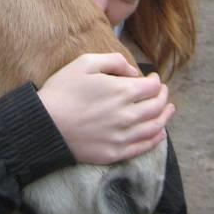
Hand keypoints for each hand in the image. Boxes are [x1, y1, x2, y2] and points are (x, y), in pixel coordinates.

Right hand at [37, 52, 173, 165]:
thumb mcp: (85, 63)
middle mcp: (128, 115)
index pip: (152, 87)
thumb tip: (133, 73)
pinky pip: (143, 147)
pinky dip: (155, 140)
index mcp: (122, 91)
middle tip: (162, 93)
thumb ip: (114, 61)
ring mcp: (122, 136)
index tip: (153, 78)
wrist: (45, 124)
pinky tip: (159, 134)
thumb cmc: (63, 90)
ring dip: (165, 118)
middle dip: (163, 97)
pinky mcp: (115, 152)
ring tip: (168, 111)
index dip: (156, 81)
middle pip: (157, 107)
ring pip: (154, 127)